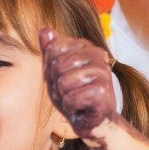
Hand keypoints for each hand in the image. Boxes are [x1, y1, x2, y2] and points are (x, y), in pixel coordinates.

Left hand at [42, 28, 120, 146]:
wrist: (91, 119)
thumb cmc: (73, 94)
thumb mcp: (56, 71)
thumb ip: (50, 50)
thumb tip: (44, 29)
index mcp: (86, 46)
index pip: (53, 49)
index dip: (50, 68)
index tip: (62, 77)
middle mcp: (97, 54)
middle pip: (57, 65)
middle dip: (56, 84)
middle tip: (69, 92)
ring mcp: (102, 71)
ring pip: (63, 82)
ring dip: (64, 97)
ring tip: (75, 99)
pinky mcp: (103, 91)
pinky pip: (71, 98)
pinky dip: (71, 107)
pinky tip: (81, 107)